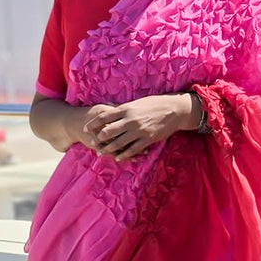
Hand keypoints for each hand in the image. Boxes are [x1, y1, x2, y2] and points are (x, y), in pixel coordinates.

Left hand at [79, 94, 193, 161]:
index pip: (104, 117)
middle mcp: (130, 120)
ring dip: (108, 148)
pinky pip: (133, 149)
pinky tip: (118, 157)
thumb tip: (111, 111)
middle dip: (98, 138)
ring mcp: (139, 131)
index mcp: (126, 109)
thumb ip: (124, 109)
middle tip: (92, 142)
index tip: (86, 128)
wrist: (174, 109)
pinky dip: (124, 154)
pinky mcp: (147, 139)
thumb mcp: (137, 103)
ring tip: (100, 152)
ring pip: (119, 142)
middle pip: (108, 131)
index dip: (93, 123)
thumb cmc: (155, 104)